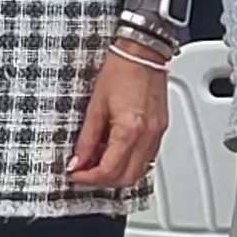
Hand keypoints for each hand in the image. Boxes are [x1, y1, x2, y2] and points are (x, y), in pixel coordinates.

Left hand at [67, 48, 170, 190]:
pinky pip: (147, 158)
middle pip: (127, 178)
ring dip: (117, 174)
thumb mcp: (95, 106)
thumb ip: (86, 139)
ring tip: (98, 163)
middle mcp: (148, 135)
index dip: (88, 178)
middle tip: (84, 173)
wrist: (143, 54)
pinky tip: (115, 152)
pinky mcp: (161, 129)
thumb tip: (77, 161)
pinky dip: (130, 162)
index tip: (75, 174)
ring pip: (139, 171)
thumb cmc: (121, 71)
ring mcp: (158, 133)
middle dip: (103, 181)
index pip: (109, 170)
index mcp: (130, 129)